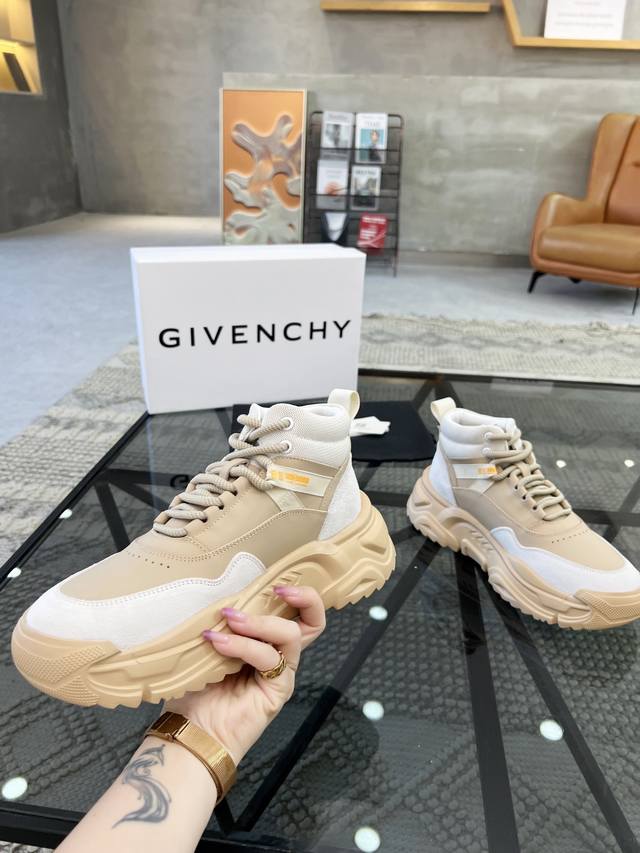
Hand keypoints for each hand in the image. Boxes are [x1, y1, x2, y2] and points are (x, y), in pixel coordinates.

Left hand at [165, 586, 324, 763]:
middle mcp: (279, 655)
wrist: (190, 731)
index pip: (296, 612)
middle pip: (314, 622)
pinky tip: (219, 643)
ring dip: (258, 623)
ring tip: (229, 620)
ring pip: (290, 635)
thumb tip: (224, 595)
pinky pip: (269, 659)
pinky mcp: (278, 690)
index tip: (275, 582)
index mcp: (266, 640)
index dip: (298, 593)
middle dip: (303, 598)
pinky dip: (244, 646)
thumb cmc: (197, 689)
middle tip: (276, 590)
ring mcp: (281, 673)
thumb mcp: (209, 645)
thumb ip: (223, 622)